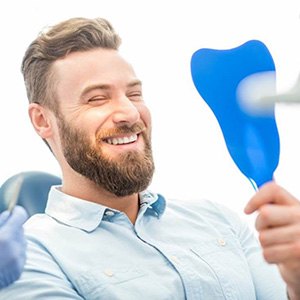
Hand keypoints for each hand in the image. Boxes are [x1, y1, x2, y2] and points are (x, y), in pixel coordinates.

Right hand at [0, 206, 27, 287]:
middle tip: (2, 232)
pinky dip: (14, 254)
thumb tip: (8, 214)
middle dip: (13, 229)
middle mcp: (15, 249)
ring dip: (14, 242)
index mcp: (5, 238)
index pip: (21, 217)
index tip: (14, 210)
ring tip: (0, 248)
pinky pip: (21, 255)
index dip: (17, 212)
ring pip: (22, 242)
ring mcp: (18, 260)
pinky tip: (2, 259)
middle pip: (21, 230)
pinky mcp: (18, 270)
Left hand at [244, 181, 299, 299]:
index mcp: (298, 206)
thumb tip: (249, 206)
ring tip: (278, 244)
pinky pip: (267, 254)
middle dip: (260, 225)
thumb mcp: (286, 217)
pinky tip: (281, 256)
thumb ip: (272, 206)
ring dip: (266, 244)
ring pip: (263, 236)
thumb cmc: (292, 238)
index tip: (248, 210)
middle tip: (268, 230)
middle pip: (265, 213)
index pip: (273, 190)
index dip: (255, 198)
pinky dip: (270, 257)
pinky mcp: (298, 255)